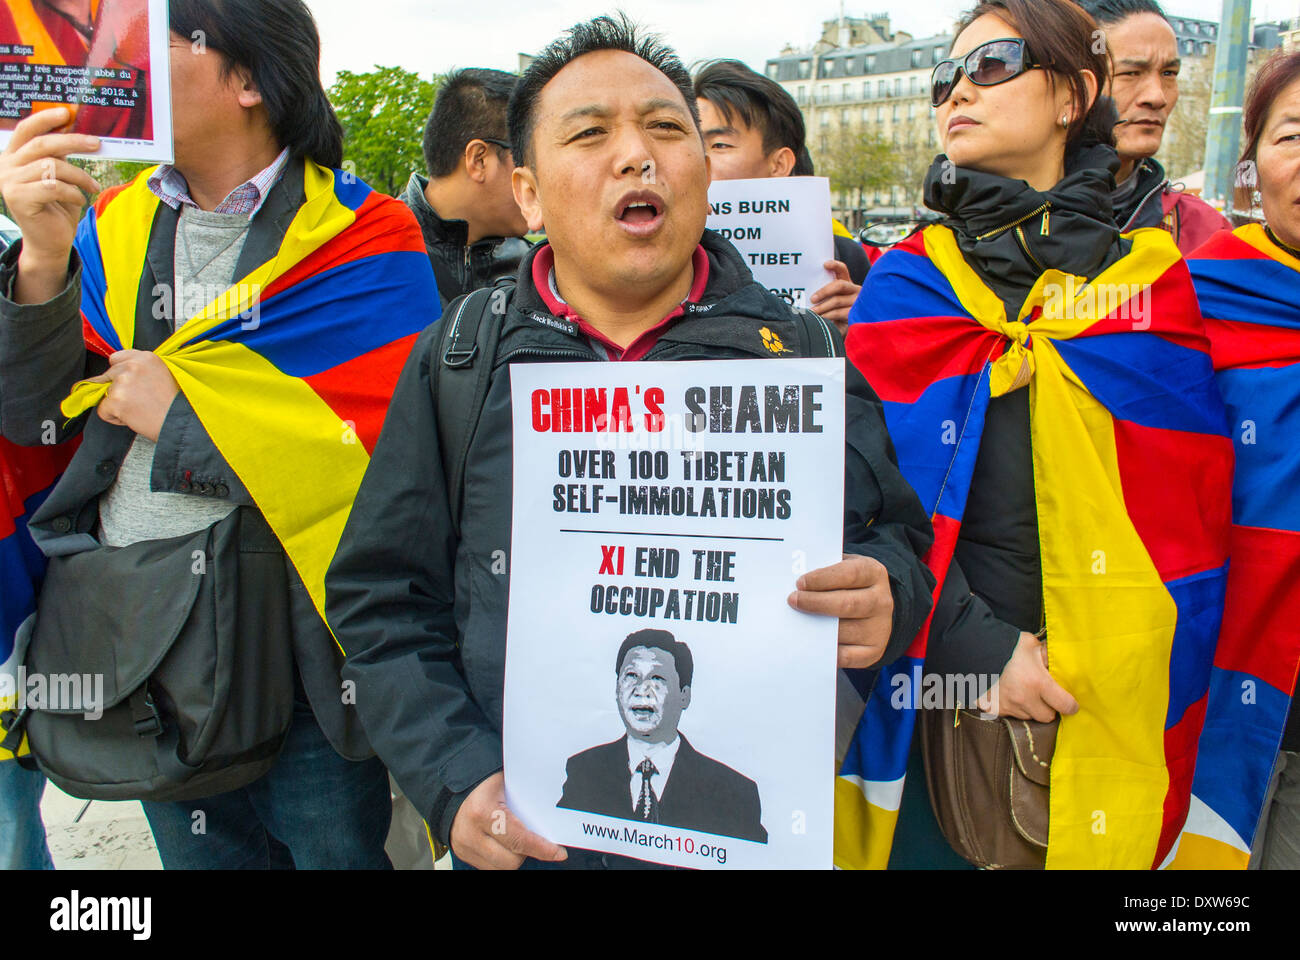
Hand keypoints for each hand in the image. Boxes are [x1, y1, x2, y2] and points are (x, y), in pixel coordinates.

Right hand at [0, 108, 101, 302]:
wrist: (50, 242)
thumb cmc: (57, 207)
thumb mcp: (58, 176)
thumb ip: (59, 155)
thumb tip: (77, 131)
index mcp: (13, 156)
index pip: (26, 129)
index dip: (46, 119)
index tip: (67, 113)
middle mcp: (6, 166)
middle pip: (42, 144)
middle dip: (73, 141)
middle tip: (97, 143)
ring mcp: (10, 182)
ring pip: (52, 166)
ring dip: (79, 175)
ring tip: (91, 185)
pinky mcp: (19, 199)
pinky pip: (53, 186)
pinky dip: (73, 192)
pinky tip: (79, 199)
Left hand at [89, 350, 179, 441]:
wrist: (180, 423)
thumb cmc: (176, 404)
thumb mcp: (165, 374)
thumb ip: (143, 369)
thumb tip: (122, 371)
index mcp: (146, 357)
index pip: (116, 358)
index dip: (120, 372)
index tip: (130, 383)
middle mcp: (133, 366)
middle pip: (108, 375)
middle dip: (118, 388)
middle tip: (139, 400)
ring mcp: (123, 382)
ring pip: (105, 393)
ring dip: (118, 404)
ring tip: (140, 409)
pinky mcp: (116, 400)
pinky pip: (103, 411)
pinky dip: (115, 418)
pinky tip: (134, 417)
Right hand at [449, 771, 567, 869]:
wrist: (451, 786)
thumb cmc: (482, 781)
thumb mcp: (505, 783)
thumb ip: (526, 800)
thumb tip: (553, 816)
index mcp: (483, 812)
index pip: (518, 839)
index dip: (541, 848)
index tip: (558, 853)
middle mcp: (471, 833)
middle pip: (510, 860)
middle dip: (527, 852)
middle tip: (534, 838)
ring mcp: (464, 846)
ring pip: (501, 867)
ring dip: (514, 857)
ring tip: (515, 838)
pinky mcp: (462, 854)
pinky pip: (489, 867)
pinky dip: (501, 858)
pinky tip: (503, 842)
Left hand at [788, 553, 893, 668]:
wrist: (874, 608)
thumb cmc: (850, 585)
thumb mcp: (843, 568)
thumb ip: (824, 570)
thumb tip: (797, 579)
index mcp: (873, 573)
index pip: (850, 574)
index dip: (823, 578)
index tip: (800, 583)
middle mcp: (881, 601)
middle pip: (848, 604)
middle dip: (815, 603)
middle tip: (792, 601)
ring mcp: (879, 628)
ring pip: (845, 631)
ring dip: (817, 629)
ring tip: (797, 623)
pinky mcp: (873, 651)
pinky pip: (847, 656)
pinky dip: (827, 652)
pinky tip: (811, 643)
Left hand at [809, 260, 860, 335]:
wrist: (845, 331)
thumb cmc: (835, 314)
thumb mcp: (830, 302)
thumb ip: (823, 295)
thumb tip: (806, 294)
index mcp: (846, 284)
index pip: (842, 270)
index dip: (835, 265)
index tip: (824, 264)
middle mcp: (854, 290)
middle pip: (839, 285)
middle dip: (824, 291)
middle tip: (812, 298)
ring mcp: (857, 302)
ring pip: (837, 300)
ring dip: (822, 307)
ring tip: (812, 312)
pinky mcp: (855, 314)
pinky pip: (839, 313)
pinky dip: (827, 316)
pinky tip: (821, 319)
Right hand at [976, 632, 1079, 721]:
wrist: (973, 649)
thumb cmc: (1006, 645)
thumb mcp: (1031, 644)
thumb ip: (1047, 655)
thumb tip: (1061, 660)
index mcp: (1038, 683)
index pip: (1065, 705)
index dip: (1071, 705)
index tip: (1070, 702)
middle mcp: (1024, 699)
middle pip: (1047, 716)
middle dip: (1048, 707)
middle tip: (1044, 695)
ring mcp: (1008, 706)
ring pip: (1028, 716)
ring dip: (1029, 707)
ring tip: (1023, 691)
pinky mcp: (994, 709)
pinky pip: (1010, 714)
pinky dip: (1013, 707)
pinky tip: (1009, 693)